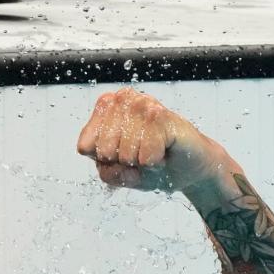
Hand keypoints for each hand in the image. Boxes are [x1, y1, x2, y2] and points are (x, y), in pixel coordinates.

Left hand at [76, 88, 236, 193]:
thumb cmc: (151, 164)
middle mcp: (122, 99)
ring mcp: (143, 104)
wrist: (188, 168)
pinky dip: (155, 162)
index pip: (85, 146)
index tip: (121, 156)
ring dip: (141, 161)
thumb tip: (112, 161)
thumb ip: (107, 172)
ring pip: (124, 153)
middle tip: (141, 154)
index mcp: (104, 109)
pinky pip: (145, 155)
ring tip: (154, 151)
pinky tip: (165, 150)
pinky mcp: (162, 115)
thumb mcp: (119, 174)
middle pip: (103, 150)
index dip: (105, 162)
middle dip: (123, 162)